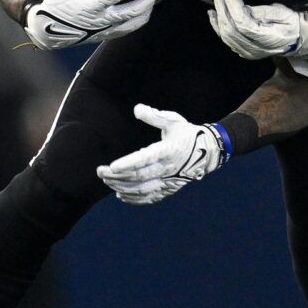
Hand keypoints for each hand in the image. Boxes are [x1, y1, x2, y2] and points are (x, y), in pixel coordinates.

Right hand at [24, 0, 156, 49]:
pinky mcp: (106, 36)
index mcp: (91, 6)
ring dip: (146, 12)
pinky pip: (127, 30)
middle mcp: (101, 20)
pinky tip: (140, 12)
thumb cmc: (56, 4)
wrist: (49, 31)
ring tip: (151, 1)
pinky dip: (138, 21)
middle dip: (147, 1)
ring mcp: (105, 30)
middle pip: (132, 12)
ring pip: (134, 24)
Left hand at [97, 104, 227, 204]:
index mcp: (168, 150)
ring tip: (107, 181)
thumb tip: (137, 109)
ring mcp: (168, 181)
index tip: (112, 166)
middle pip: (138, 176)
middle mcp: (168, 168)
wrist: (207, 152)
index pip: (145, 158)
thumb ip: (154, 116)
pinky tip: (121, 195)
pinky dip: (134, 198)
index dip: (128, 163)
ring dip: (121, 187)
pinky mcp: (169, 189)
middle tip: (100, 172)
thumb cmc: (186, 134)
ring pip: (141, 189)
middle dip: (117, 176)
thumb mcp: (173, 121)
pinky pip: (149, 197)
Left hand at [208, 0, 307, 60]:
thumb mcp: (282, 12)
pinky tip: (213, 16)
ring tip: (215, 2)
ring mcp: (248, 53)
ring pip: (226, 36)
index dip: (233, 8)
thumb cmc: (292, 23)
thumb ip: (262, 11)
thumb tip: (243, 7)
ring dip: (217, 18)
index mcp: (268, 38)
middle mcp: (256, 49)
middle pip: (231, 30)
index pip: (244, 24)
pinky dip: (217, 27)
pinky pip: (226, 40)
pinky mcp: (244, 52)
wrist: (298, 41)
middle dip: (222, 10)